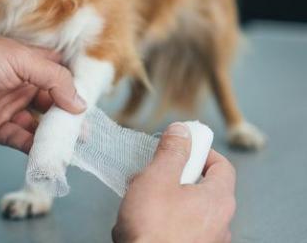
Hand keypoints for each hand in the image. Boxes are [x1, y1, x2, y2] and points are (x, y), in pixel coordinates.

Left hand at [0, 25, 85, 152]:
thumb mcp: (21, 60)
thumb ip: (54, 80)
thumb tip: (80, 104)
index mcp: (30, 63)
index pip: (60, 76)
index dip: (75, 88)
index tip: (91, 104)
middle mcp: (23, 85)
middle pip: (53, 103)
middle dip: (68, 118)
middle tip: (84, 134)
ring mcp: (10, 108)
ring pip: (39, 124)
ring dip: (53, 136)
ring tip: (69, 148)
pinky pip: (21, 140)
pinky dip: (34, 149)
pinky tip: (46, 156)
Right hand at [112, 123, 235, 242]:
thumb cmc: (152, 228)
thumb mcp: (158, 177)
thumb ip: (172, 151)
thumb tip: (182, 131)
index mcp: (218, 201)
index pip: (223, 165)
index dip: (202, 151)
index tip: (182, 146)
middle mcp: (219, 224)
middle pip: (202, 185)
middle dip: (174, 174)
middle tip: (153, 173)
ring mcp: (205, 242)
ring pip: (186, 206)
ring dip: (163, 196)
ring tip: (140, 198)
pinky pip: (178, 226)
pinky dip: (161, 218)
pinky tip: (140, 220)